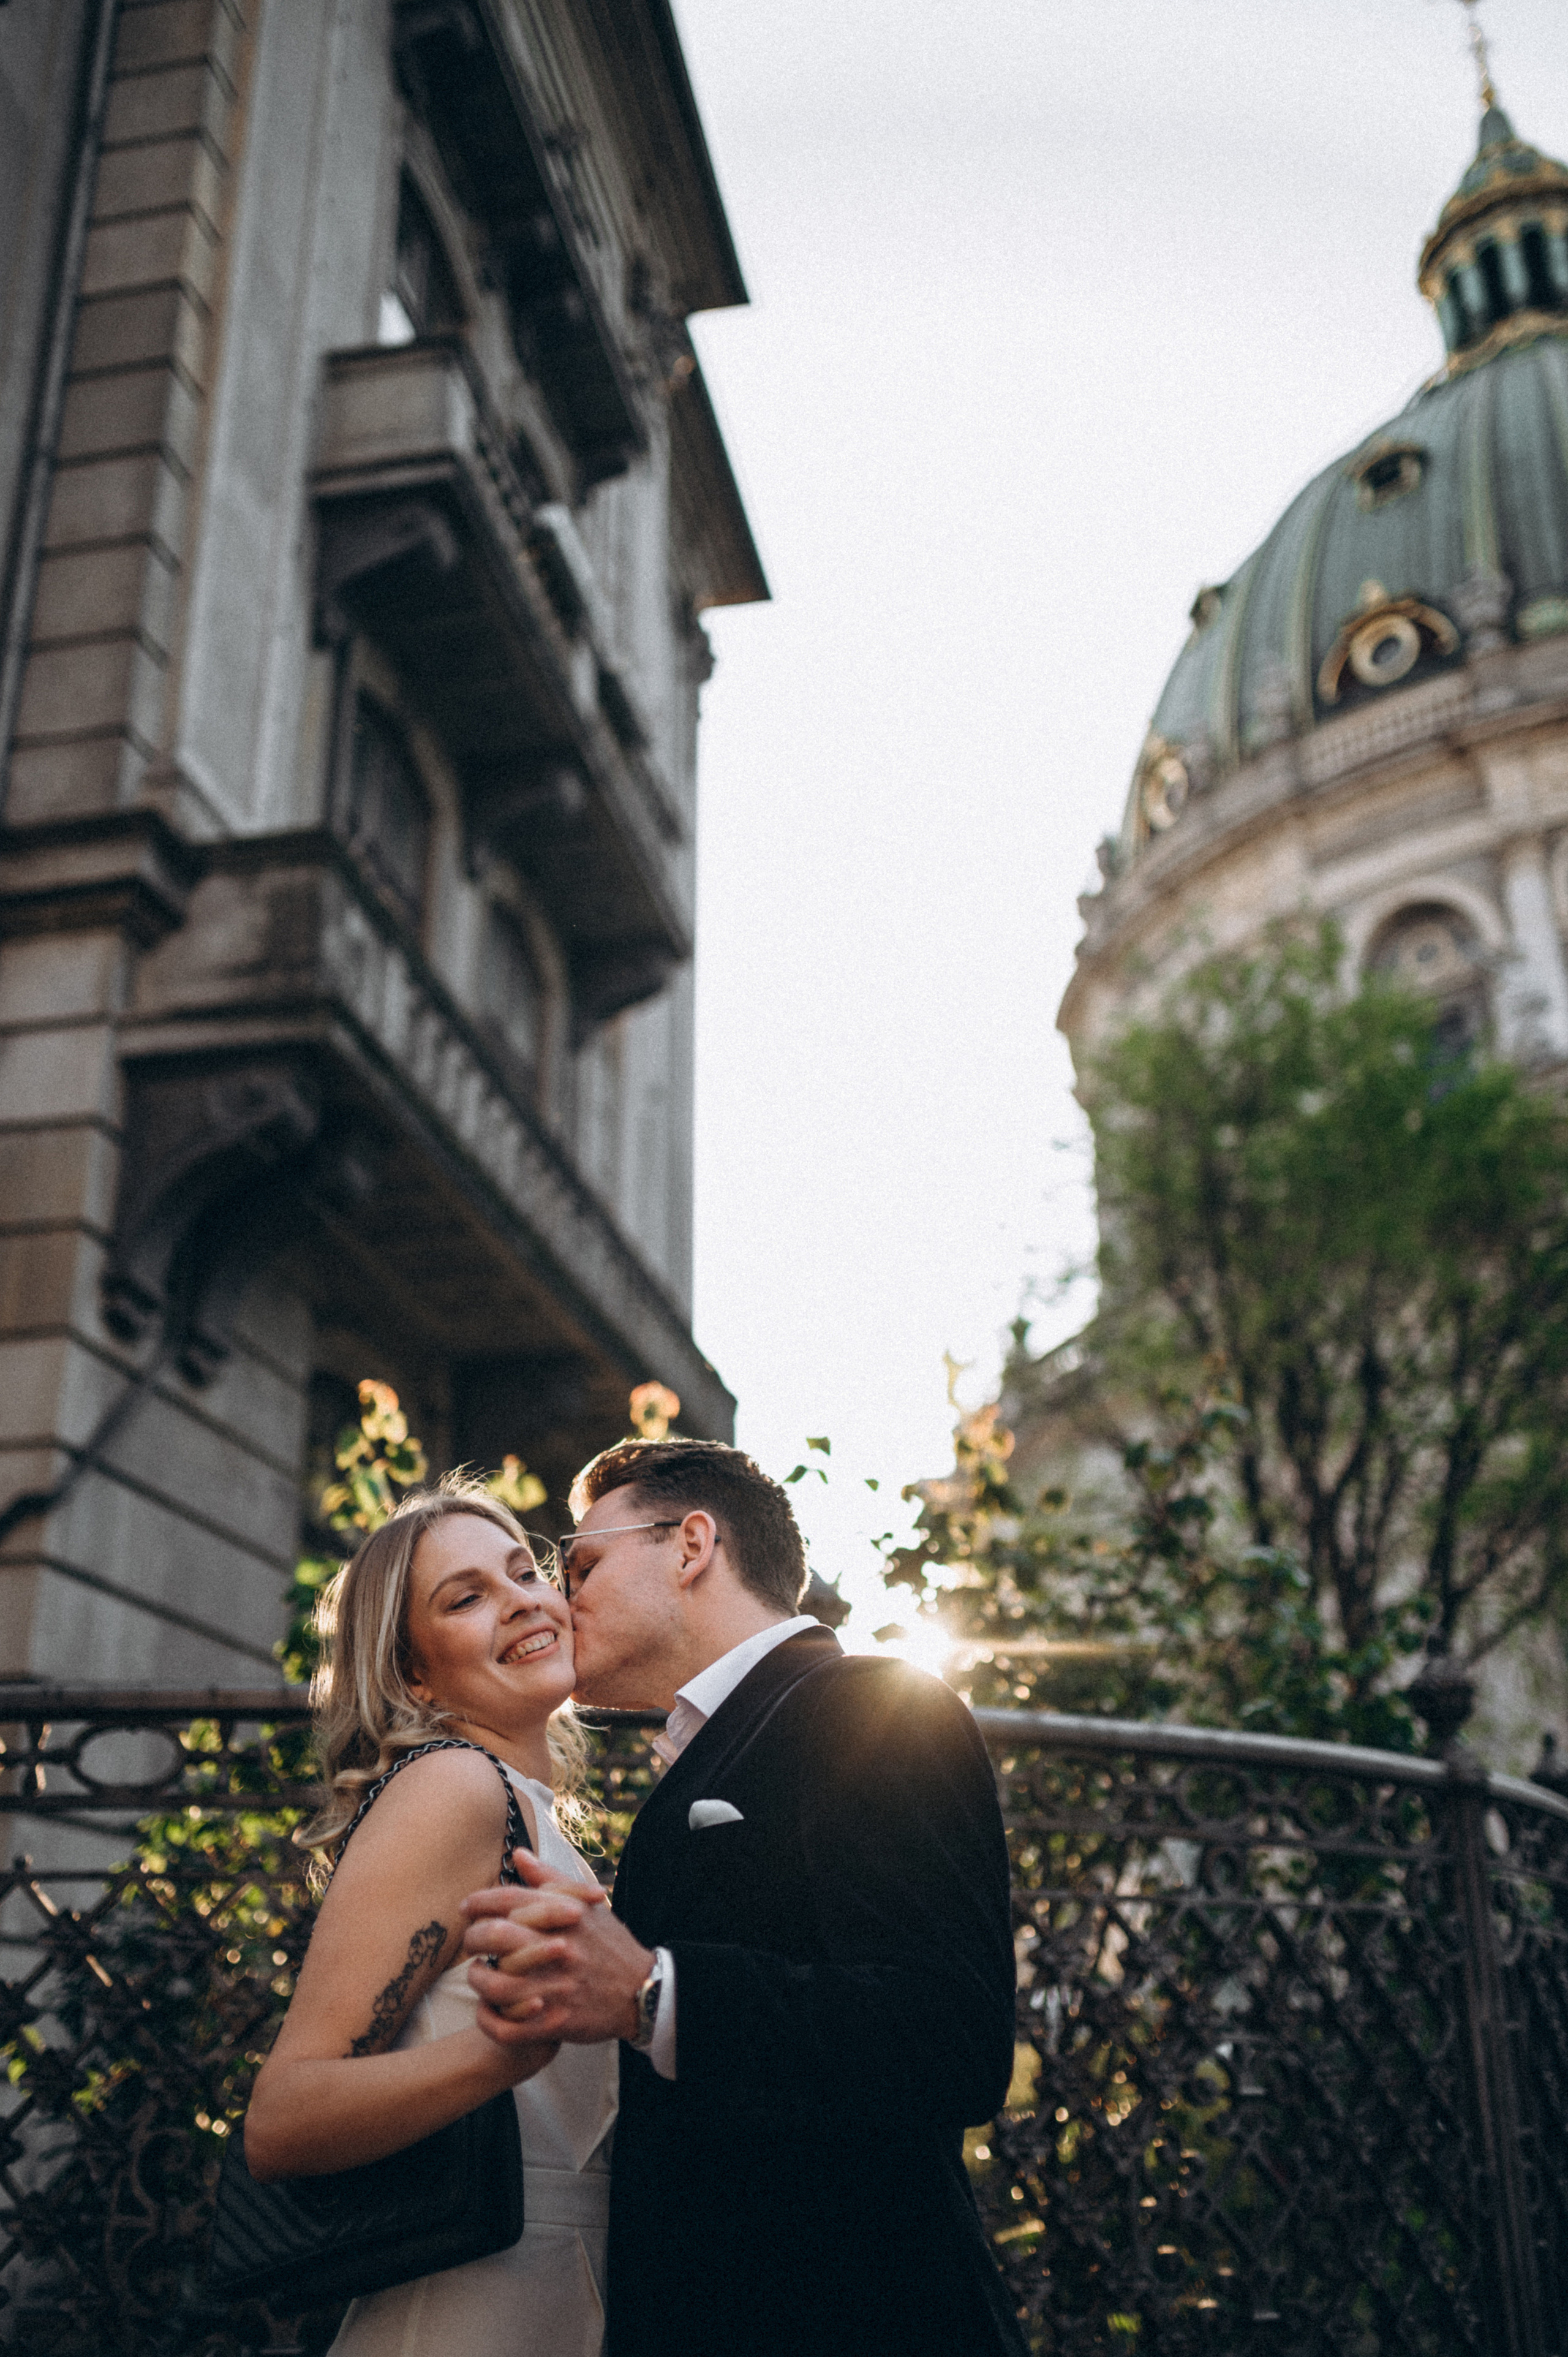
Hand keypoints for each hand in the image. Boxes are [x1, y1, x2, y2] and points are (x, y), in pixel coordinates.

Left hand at [461, 1851, 653, 2045]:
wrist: (642, 1990)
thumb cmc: (609, 1945)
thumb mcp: (587, 1905)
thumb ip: (549, 1878)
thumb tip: (518, 1855)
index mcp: (565, 1915)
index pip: (510, 1900)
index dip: (480, 1901)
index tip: (466, 1907)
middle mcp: (559, 1948)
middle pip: (497, 1936)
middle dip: (473, 1937)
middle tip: (470, 1941)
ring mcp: (557, 1988)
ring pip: (496, 1985)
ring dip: (477, 1980)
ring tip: (478, 1974)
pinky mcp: (556, 2022)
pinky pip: (507, 2028)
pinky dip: (488, 2020)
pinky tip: (486, 2009)